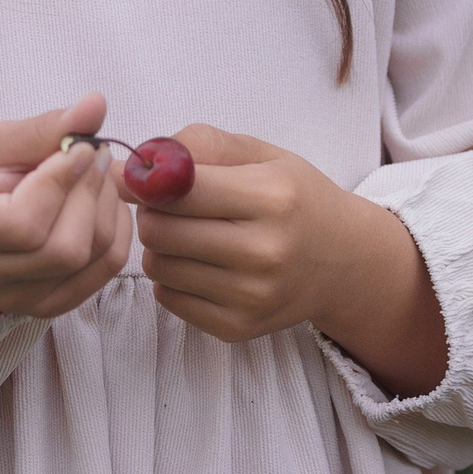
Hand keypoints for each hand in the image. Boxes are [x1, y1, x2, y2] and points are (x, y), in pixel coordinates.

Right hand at [0, 92, 127, 319]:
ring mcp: (18, 299)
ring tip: (98, 174)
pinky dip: (117, 231)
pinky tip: (102, 202)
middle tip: (97, 153)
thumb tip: (95, 106)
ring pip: (91, 260)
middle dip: (92, 193)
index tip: (80, 146)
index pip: (24, 224)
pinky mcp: (47, 306)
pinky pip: (105, 270)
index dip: (63, 181)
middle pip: (65, 249)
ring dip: (109, 208)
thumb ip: (44, 128)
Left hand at [134, 125, 446, 396]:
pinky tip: (201, 265)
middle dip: (154, 213)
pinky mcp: (238, 328)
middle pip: (161, 230)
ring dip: (161, 246)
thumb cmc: (296, 198)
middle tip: (170, 206)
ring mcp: (251, 296)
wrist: (344, 262)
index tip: (145, 177)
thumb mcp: (261, 155)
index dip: (150, 180)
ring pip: (158, 266)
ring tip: (190, 235)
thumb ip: (198, 146)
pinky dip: (172, 278)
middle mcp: (264, 251)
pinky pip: (168, 298)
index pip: (179, 189)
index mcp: (273, 197)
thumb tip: (128, 166)